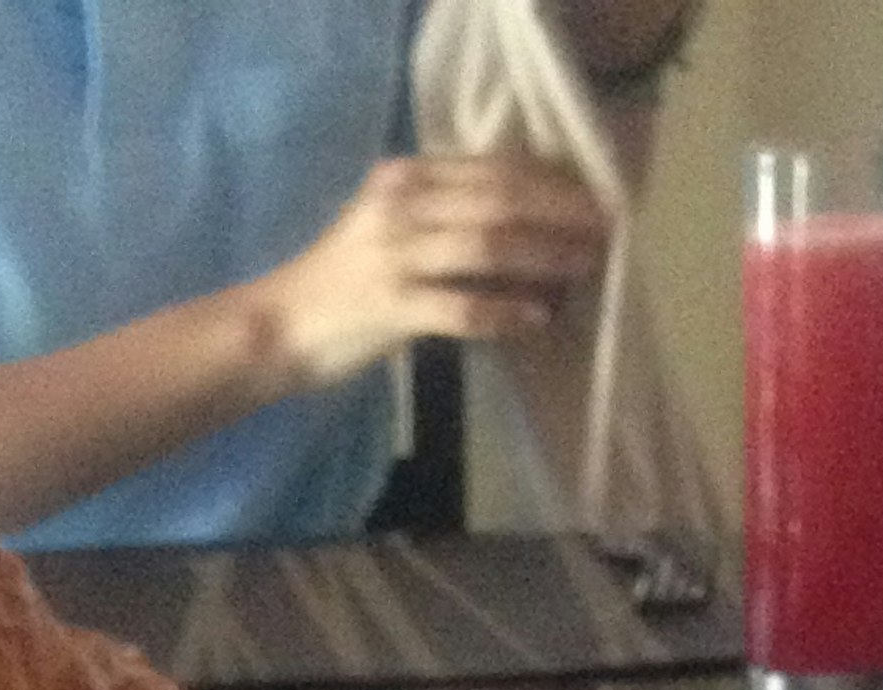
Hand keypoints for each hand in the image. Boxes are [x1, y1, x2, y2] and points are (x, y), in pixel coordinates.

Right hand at [255, 156, 609, 391]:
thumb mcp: (388, 225)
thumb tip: (521, 227)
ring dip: (544, 257)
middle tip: (603, 232)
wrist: (278, 327)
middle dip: (559, 213)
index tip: (591, 197)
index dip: (549, 181)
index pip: (492, 168)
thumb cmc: (341, 284)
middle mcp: (402, 205)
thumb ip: (443, 215)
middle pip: (499, 199)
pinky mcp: (391, 307)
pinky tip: (537, 320)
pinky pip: (463, 307)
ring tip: (583, 269)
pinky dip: (505, 312)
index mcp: (405, 177)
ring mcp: (396, 256)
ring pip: (488, 245)